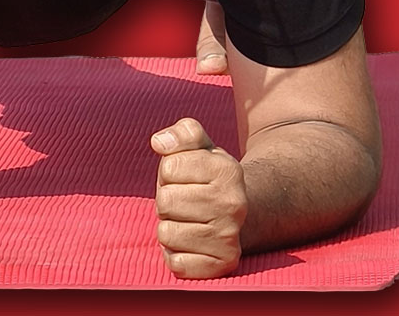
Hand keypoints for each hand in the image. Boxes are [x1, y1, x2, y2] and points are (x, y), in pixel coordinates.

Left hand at [151, 117, 246, 278]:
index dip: (170, 171)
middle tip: (185, 202)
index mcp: (228, 170)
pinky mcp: (222, 265)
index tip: (186, 177)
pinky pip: (176, 263)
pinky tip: (191, 244)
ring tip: (189, 222)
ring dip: (169, 227)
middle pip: (165, 201)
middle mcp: (234, 205)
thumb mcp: (199, 147)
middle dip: (168, 200)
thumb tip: (159, 142)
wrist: (239, 215)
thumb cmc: (205, 177)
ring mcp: (230, 238)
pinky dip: (175, 255)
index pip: (169, 167)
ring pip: (166, 233)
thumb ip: (182, 133)